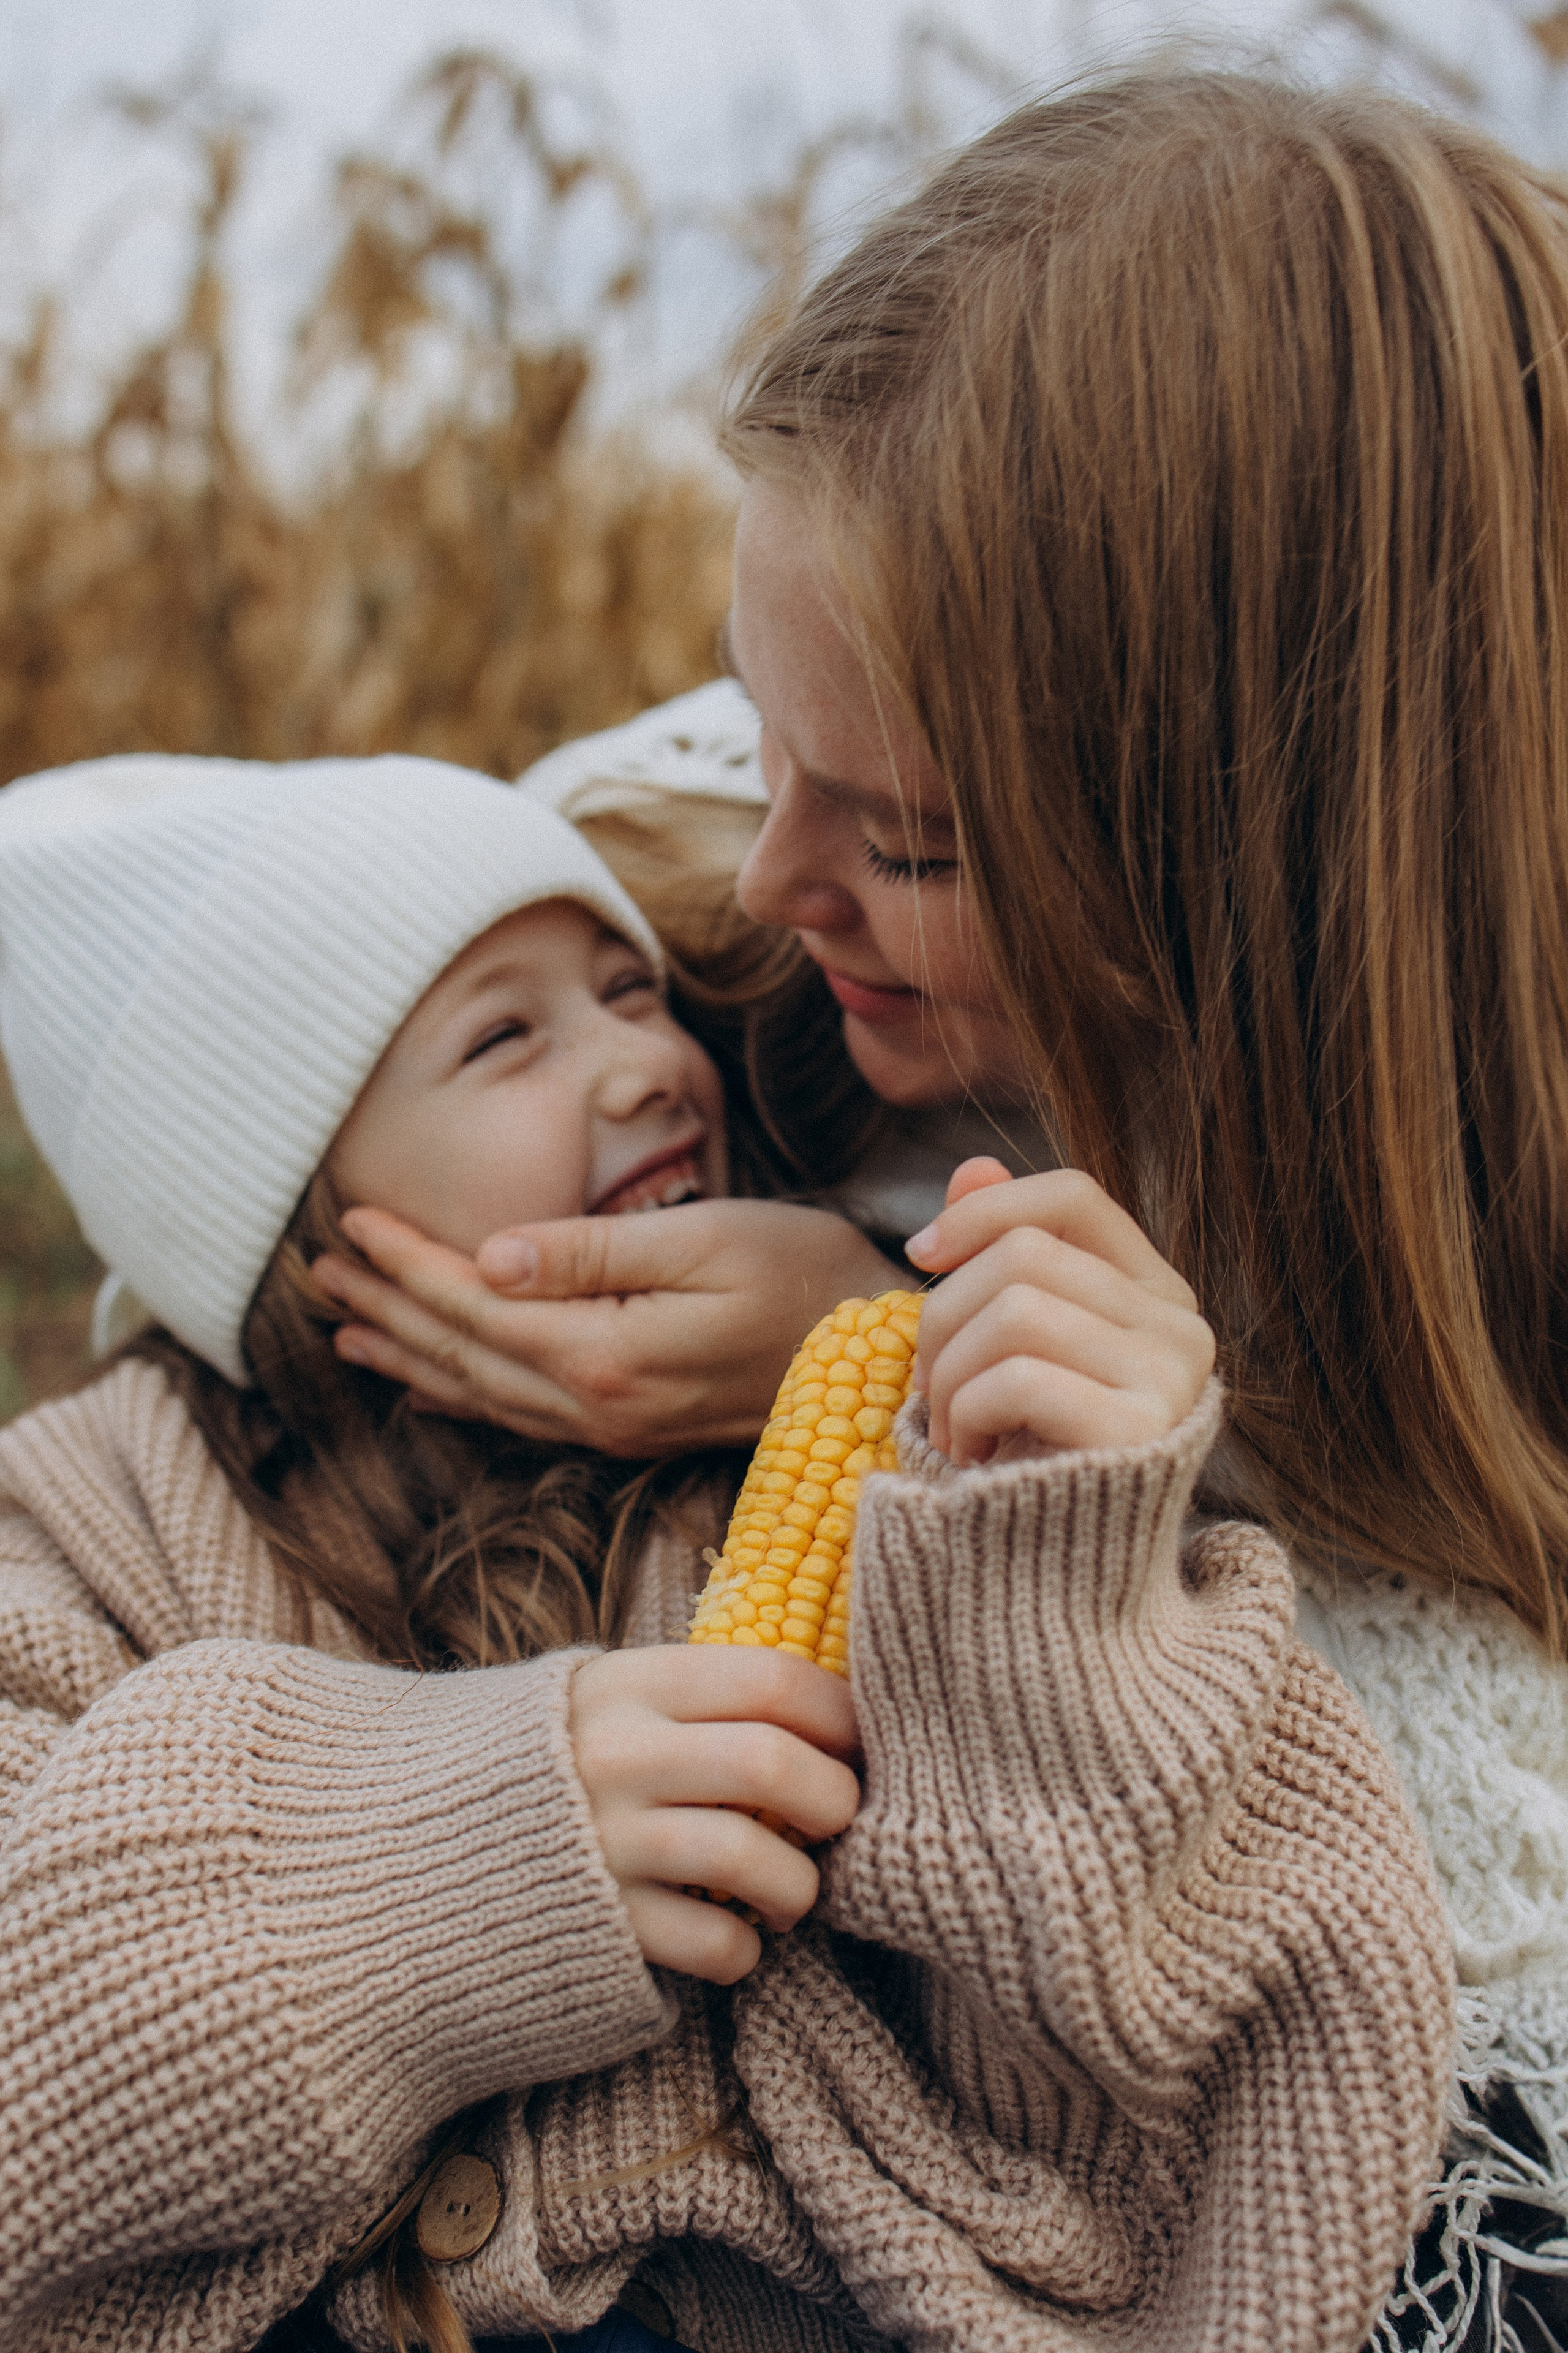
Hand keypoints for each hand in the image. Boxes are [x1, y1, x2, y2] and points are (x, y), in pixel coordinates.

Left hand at [312, 1199, 901, 1456]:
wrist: (885, 1359)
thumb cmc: (805, 1277)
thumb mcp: (703, 1242)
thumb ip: (591, 1254)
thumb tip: (489, 1257)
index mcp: (605, 1355)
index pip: (476, 1304)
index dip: (408, 1263)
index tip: (351, 1221)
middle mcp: (597, 1407)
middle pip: (463, 1354)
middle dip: (387, 1308)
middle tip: (319, 1269)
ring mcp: (614, 1428)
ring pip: (482, 1393)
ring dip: (410, 1355)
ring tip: (347, 1326)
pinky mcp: (633, 1431)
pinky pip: (522, 1419)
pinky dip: (464, 1399)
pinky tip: (431, 1389)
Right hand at [569, 1646, 860, 1981]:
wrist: (426, 1850)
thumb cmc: (554, 1768)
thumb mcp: (612, 1701)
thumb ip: (701, 1702)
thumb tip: (831, 1717)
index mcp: (631, 1686)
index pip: (772, 1680)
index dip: (841, 1715)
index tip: (859, 1744)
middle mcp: (617, 1755)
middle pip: (770, 1761)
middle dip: (833, 1797)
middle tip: (835, 1819)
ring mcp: (605, 1841)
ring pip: (749, 1855)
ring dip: (798, 1884)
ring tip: (791, 1893)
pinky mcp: (601, 1924)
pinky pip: (712, 1942)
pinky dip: (745, 1950)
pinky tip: (736, 1941)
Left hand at [905, 1162, 1214, 1464]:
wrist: (1060, 1591)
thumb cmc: (1030, 1460)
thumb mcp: (1011, 1352)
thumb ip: (1000, 1260)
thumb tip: (970, 1166)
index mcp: (1156, 1294)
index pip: (1074, 1197)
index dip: (986, 1210)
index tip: (918, 1254)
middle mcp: (1182, 1328)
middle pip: (1024, 1255)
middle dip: (944, 1318)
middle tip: (930, 1393)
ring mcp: (1171, 1381)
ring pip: (1013, 1310)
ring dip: (949, 1376)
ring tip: (954, 1433)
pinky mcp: (1141, 1435)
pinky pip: (1016, 1377)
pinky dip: (968, 1414)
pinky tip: (974, 1460)